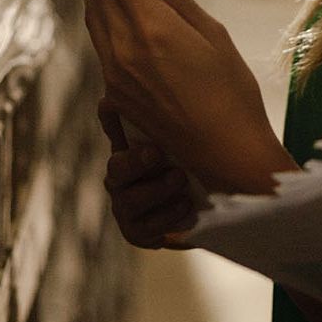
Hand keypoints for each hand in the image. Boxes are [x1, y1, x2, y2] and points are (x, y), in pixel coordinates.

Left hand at [77, 0, 295, 194]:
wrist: (225, 155)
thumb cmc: (233, 94)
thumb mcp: (214, 36)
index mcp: (152, 30)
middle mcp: (124, 50)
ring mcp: (115, 74)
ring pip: (94, 16)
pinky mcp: (116, 92)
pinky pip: (100, 41)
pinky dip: (101, 13)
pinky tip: (109, 2)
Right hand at [97, 99, 197, 248]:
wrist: (207, 210)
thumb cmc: (192, 167)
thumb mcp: (186, 141)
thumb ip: (171, 119)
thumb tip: (150, 88)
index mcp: (130, 150)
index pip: (115, 129)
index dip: (113, 121)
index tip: (121, 111)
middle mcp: (121, 179)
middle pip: (117, 169)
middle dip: (136, 161)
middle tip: (157, 153)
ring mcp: (126, 207)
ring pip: (129, 201)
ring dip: (156, 190)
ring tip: (181, 180)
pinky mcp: (137, 232)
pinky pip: (143, 229)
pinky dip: (166, 218)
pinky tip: (186, 207)